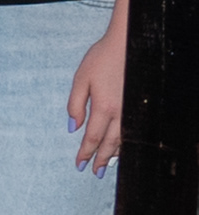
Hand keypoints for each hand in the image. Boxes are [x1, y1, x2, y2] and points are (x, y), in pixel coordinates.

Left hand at [71, 23, 126, 168]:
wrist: (130, 43)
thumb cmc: (103, 58)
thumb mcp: (80, 79)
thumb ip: (75, 104)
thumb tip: (73, 127)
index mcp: (103, 106)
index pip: (93, 137)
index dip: (85, 153)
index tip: (79, 164)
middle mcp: (121, 112)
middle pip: (110, 143)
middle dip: (100, 159)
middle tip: (93, 172)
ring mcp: (134, 109)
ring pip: (125, 138)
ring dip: (115, 153)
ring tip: (106, 165)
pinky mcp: (142, 104)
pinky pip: (135, 129)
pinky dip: (128, 141)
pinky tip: (124, 146)